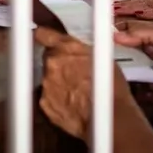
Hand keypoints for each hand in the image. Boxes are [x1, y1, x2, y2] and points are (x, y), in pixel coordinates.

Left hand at [34, 26, 136, 140]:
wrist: (110, 118)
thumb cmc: (111, 88)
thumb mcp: (102, 57)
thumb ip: (81, 49)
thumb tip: (76, 48)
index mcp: (66, 47)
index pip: (43, 34)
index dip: (42, 36)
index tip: (40, 37)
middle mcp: (53, 63)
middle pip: (48, 59)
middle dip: (59, 64)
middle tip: (75, 73)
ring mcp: (47, 84)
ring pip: (48, 79)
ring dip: (59, 82)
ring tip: (78, 91)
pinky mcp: (45, 103)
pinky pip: (48, 97)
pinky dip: (57, 99)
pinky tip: (73, 103)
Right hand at [113, 22, 152, 110]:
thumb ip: (143, 33)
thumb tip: (116, 35)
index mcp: (151, 37)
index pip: (125, 32)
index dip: (113, 34)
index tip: (99, 38)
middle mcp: (146, 55)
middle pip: (122, 54)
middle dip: (114, 57)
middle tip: (107, 60)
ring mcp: (147, 74)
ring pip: (125, 74)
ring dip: (125, 75)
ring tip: (128, 75)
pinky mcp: (149, 94)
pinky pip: (134, 93)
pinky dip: (135, 92)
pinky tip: (144, 89)